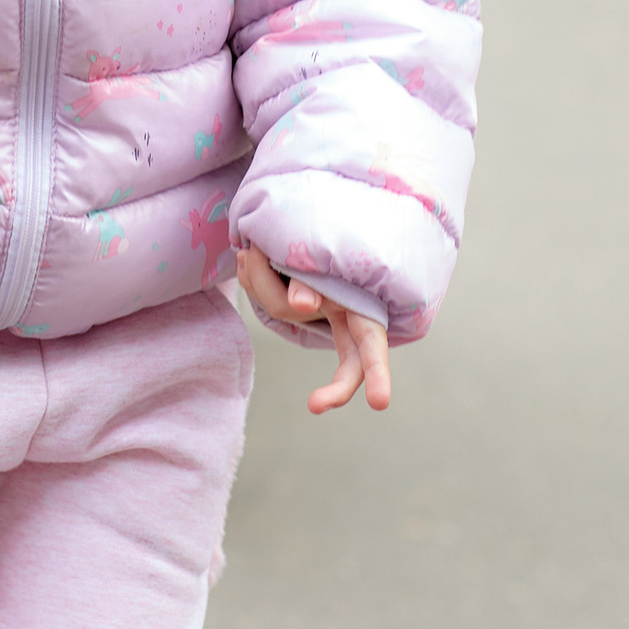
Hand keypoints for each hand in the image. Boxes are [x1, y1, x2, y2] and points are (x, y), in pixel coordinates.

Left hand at [235, 247, 390, 413]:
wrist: (301, 221)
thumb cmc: (325, 238)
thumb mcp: (326, 259)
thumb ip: (315, 281)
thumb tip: (303, 305)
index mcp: (364, 308)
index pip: (374, 347)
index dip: (378, 374)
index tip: (380, 404)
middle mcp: (343, 319)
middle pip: (348, 367)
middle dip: (336, 390)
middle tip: (315, 406)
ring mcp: (315, 317)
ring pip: (282, 308)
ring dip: (262, 278)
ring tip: (254, 246)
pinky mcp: (287, 307)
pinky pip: (262, 298)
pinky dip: (253, 276)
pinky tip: (248, 256)